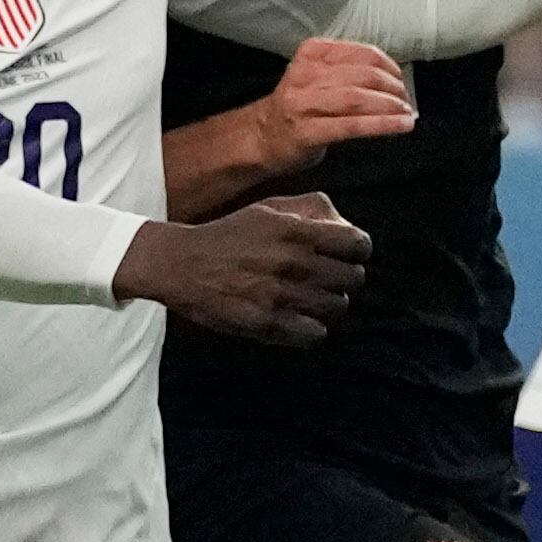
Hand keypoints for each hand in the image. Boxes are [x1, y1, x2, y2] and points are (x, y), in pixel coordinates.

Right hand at [116, 192, 368, 345]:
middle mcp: (293, 263)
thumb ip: (311, 209)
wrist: (183, 265)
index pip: (358, 244)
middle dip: (344, 277)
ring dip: (329, 302)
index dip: (358, 250)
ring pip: (337, 306)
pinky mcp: (269, 324)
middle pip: (353, 278)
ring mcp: (282, 295)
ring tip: (311, 298)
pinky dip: (313, 328)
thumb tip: (345, 225)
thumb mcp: (269, 208)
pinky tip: (300, 318)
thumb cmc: (231, 235)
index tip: (348, 255)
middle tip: (327, 278)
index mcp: (296, 231)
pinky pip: (316, 333)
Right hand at [256, 38, 411, 175]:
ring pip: (359, 98)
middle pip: (363, 75)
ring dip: (390, 106)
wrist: (261, 138)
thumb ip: (347, 71)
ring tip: (406, 113)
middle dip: (393, 88)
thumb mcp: (317, 77)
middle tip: (406, 100)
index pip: (361, 53)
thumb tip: (393, 78)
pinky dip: (382, 125)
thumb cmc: (298, 108)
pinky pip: (352, 125)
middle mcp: (305, 75)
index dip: (389, 65)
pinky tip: (401, 125)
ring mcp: (303, 103)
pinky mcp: (307, 132)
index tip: (400, 78)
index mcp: (311, 53)